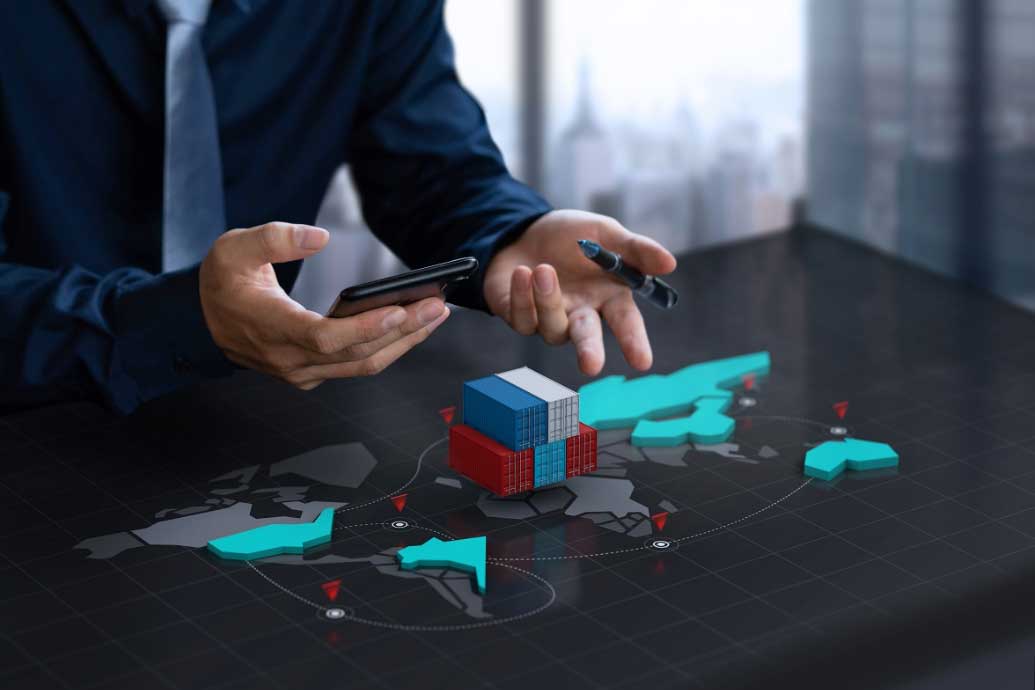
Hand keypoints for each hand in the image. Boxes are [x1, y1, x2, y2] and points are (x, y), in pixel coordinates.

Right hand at [199, 222, 449, 389]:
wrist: (201, 319)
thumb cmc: (221, 281)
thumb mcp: (234, 247)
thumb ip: (274, 237)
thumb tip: (318, 237)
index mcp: (269, 328)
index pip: (324, 338)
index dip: (364, 329)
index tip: (400, 310)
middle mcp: (288, 359)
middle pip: (356, 355)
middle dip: (402, 331)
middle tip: (437, 306)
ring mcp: (301, 371)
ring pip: (361, 365)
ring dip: (403, 342)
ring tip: (434, 315)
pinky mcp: (311, 373)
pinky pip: (355, 365)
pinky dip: (386, 347)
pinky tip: (410, 326)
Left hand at [484, 210, 676, 375]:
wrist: (524, 230)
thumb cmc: (571, 236)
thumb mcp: (605, 233)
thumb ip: (636, 249)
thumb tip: (670, 263)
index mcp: (609, 297)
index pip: (626, 324)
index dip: (634, 342)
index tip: (642, 362)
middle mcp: (581, 314)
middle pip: (587, 339)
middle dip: (590, 351)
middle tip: (591, 364)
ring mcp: (550, 320)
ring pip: (552, 327)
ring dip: (548, 300)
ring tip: (543, 269)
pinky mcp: (520, 317)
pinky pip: (522, 318)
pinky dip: (522, 295)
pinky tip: (523, 271)